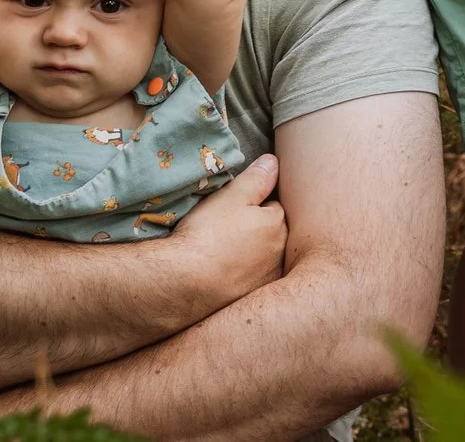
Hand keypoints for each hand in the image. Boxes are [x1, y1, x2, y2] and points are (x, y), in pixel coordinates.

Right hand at [166, 152, 287, 305]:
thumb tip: (274, 163)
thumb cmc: (208, 234)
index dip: (255, 205)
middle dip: (258, 231)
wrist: (184, 284)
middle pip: (273, 234)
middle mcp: (280, 254)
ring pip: (263, 260)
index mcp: (277, 224)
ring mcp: (267, 280)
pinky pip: (250, 282)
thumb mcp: (231, 196)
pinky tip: (222, 276)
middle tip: (228, 231)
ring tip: (224, 254)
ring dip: (251, 256)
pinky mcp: (251, 301)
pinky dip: (241, 278)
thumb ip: (256, 178)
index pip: (274, 206)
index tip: (235, 210)